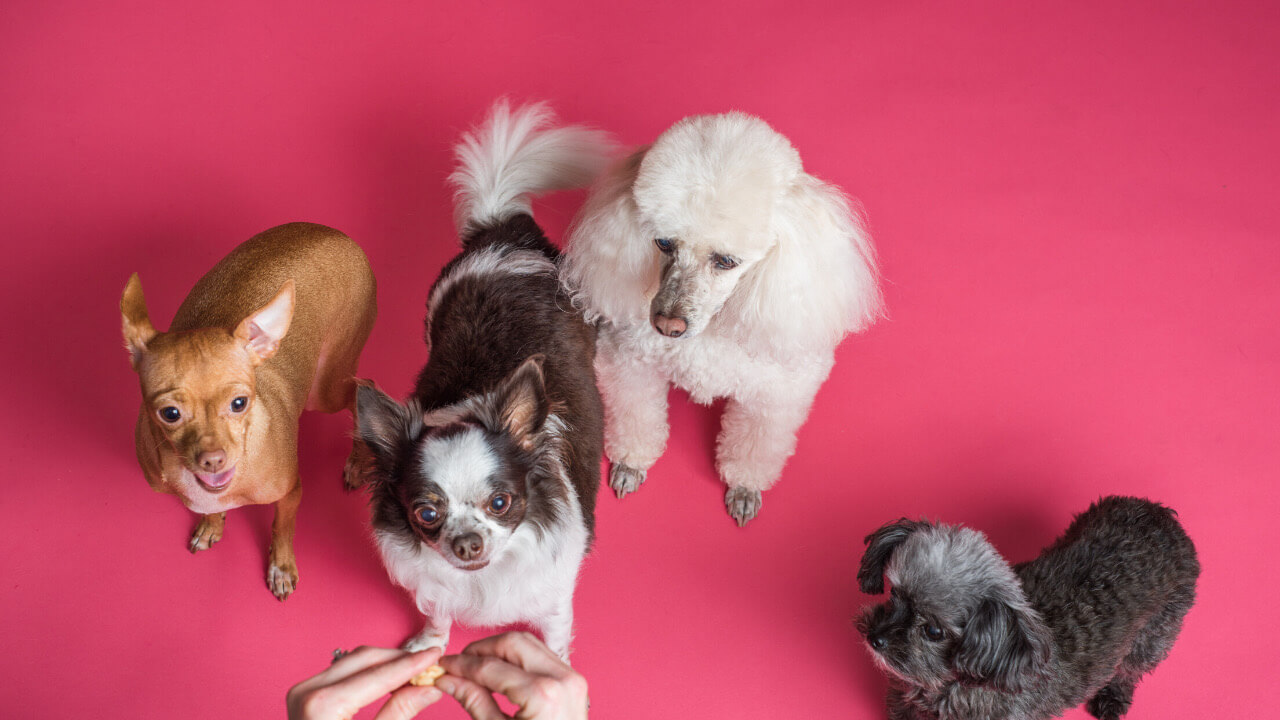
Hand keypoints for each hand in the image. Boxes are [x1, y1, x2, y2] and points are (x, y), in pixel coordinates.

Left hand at [287, 646, 443, 719]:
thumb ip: (400, 714)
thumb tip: (428, 688)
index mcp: (323, 706)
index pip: (379, 674)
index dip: (412, 664)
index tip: (436, 657)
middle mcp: (308, 692)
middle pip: (365, 658)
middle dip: (400, 660)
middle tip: (429, 665)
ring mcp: (302, 692)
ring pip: (354, 661)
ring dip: (385, 664)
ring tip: (413, 674)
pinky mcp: (304, 695)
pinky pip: (342, 672)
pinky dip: (368, 672)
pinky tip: (389, 680)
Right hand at [437, 632, 587, 719]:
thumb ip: (474, 701)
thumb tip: (448, 680)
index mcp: (542, 695)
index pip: (490, 666)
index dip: (461, 664)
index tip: (443, 666)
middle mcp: (562, 679)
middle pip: (512, 643)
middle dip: (481, 650)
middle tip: (458, 664)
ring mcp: (572, 678)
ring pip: (529, 643)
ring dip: (499, 650)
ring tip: (476, 667)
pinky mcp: (575, 681)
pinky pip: (542, 656)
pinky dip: (518, 658)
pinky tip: (500, 671)